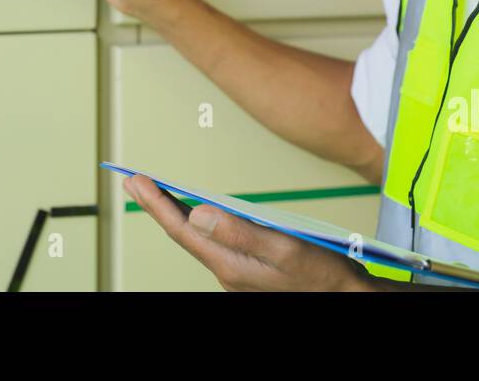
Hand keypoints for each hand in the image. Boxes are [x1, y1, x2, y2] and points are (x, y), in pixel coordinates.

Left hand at [123, 174, 374, 291]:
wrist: (345, 299)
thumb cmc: (321, 277)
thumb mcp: (283, 249)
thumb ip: (240, 232)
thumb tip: (197, 213)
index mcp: (230, 265)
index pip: (182, 229)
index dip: (156, 203)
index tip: (136, 180)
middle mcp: (228, 271)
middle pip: (183, 233)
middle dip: (156, 206)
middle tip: (133, 182)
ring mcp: (237, 272)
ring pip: (197, 238)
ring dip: (173, 213)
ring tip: (155, 193)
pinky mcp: (249, 270)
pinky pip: (213, 243)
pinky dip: (197, 222)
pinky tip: (196, 213)